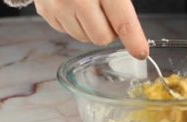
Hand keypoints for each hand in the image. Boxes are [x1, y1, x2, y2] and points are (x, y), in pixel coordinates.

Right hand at [34, 0, 148, 58]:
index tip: (141, 52)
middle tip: (108, 16)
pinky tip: (73, 7)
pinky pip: (67, 32)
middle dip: (109, 32)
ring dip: (90, 29)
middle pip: (102, 38)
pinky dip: (74, 24)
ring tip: (87, 7)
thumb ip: (122, 3)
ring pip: (84, 38)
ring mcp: (58, 6)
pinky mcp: (45, 11)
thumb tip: (132, 30)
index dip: (134, 41)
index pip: (123, 22)